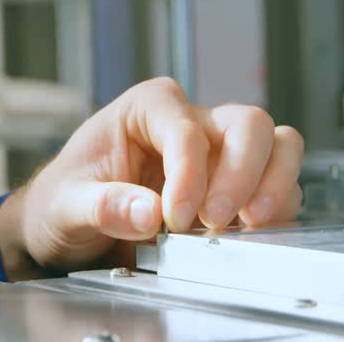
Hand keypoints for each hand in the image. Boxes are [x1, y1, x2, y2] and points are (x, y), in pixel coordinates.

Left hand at [0, 77, 303, 279]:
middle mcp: (190, 121)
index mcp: (145, 108)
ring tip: (248, 225)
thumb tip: (147, 212)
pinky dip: (276, 210)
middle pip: (248, 125)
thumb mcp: (66, 204)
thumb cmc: (64, 200)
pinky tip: (250, 235)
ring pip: (277, 146)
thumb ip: (102, 206)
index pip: (185, 129)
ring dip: (272, 186)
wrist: (66, 227)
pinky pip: (279, 187)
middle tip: (215, 221)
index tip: (175, 218)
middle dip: (242, 174)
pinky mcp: (236, 187)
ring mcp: (219, 153)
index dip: (189, 174)